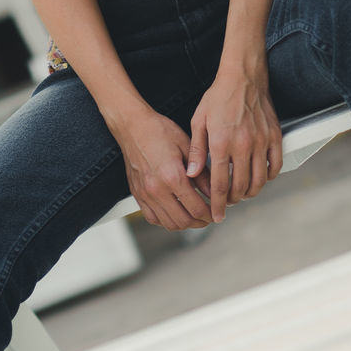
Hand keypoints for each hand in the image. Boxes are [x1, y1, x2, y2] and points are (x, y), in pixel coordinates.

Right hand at [116, 109, 214, 231]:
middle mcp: (157, 189)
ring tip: (195, 217)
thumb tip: (214, 193)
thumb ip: (201, 173)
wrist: (132, 126)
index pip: (196, 208)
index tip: (217, 212)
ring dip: (185, 224)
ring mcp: (145, 194)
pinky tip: (176, 213)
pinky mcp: (137, 194)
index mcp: (172, 176)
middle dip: (200, 222)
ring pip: (168, 224)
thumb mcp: (186, 146)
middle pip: (183, 221)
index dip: (210, 214)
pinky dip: (166, 221)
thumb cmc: (160, 131)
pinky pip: (153, 218)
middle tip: (209, 217)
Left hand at [186, 71, 282, 222]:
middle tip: (228, 202)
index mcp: (222, 142)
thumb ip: (196, 150)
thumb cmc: (219, 97)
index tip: (216, 216)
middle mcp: (243, 145)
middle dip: (233, 200)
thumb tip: (191, 174)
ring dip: (250, 192)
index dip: (218, 204)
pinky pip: (275, 166)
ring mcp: (262, 142)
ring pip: (260, 181)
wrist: (243, 76)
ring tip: (242, 192)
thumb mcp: (199, 120)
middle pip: (241, 187)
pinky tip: (259, 177)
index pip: (220, 184)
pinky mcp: (275, 137)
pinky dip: (268, 177)